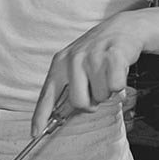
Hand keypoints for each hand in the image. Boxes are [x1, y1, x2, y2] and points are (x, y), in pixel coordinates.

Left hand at [31, 13, 144, 135]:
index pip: (47, 94)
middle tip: (96, 87)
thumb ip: (68, 86)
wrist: (123, 27)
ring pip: (100, 96)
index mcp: (60, 63)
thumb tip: (62, 113)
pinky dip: (120, 82)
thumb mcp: (76, 63)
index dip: (40, 115)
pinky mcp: (112, 56)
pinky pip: (115, 86)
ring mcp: (92, 57)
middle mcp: (73, 59)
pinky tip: (118, 68)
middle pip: (78, 102)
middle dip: (91, 102)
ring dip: (107, 89)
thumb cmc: (98, 50)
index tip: (35, 132)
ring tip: (107, 72)